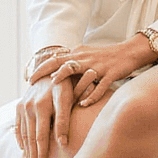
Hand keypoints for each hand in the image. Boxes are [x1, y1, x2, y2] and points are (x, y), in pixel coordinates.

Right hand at [15, 73, 80, 157]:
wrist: (51, 68)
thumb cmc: (66, 85)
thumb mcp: (69, 98)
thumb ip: (65, 120)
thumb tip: (63, 143)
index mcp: (44, 105)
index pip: (42, 136)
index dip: (43, 153)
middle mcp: (31, 106)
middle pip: (32, 138)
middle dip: (35, 156)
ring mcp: (24, 106)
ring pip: (25, 134)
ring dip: (28, 151)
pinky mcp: (19, 105)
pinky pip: (18, 126)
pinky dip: (21, 139)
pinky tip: (24, 151)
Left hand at [27, 39, 157, 106]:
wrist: (129, 52)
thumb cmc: (104, 56)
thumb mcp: (85, 53)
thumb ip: (69, 57)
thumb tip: (52, 61)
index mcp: (78, 53)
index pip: (55, 59)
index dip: (41, 68)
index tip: (29, 79)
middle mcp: (85, 59)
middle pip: (62, 65)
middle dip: (47, 75)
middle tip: (35, 87)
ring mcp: (98, 67)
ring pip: (81, 76)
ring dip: (70, 89)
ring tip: (60, 100)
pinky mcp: (111, 74)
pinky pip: (99, 87)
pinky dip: (91, 96)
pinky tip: (83, 105)